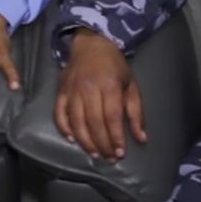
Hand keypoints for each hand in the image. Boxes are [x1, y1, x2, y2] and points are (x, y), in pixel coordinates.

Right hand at [54, 28, 146, 161]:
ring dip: (85, 141)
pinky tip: (73, 140)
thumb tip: (141, 138)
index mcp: (109, 85)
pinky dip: (64, 129)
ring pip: (76, 122)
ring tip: (95, 154)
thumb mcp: (131, 84)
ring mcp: (72, 90)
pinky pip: (59, 114)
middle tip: (109, 158)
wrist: (91, 43)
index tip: (120, 153)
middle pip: (94, 122)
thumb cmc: (114, 65)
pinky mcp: (61, 91)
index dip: (116, 137)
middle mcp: (89, 88)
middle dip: (103, 144)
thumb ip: (136, 112)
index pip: (112, 117)